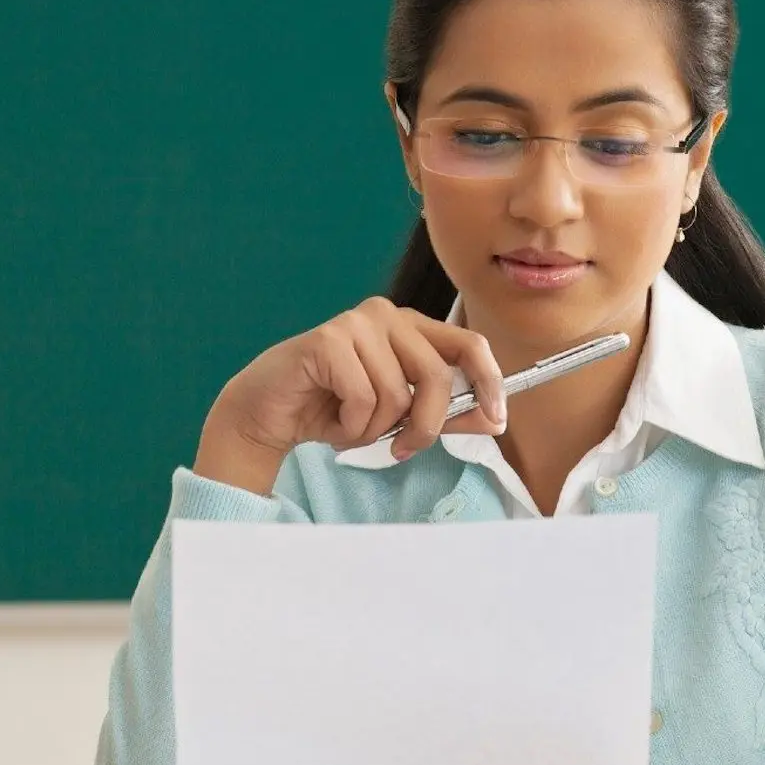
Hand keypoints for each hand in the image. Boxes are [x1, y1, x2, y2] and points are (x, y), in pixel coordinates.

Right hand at [195, 297, 506, 494]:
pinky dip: (352, 424)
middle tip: (403, 448)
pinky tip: (332, 418)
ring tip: (352, 426)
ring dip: (377, 428)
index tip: (496, 419)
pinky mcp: (328, 340)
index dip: (490, 382)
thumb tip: (493, 419)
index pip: (469, 344)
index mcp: (410, 327)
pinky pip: (364, 397)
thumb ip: (445, 414)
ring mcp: (356, 324)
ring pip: (398, 394)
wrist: (268, 415)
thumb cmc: (330, 410)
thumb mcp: (398, 417)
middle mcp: (387, 316)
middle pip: (438, 375)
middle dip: (425, 425)